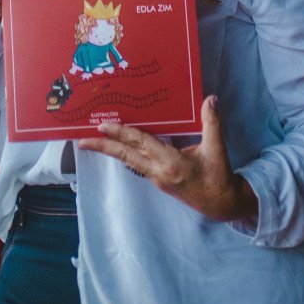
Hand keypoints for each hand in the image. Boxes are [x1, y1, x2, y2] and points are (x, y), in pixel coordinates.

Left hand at [77, 95, 257, 223]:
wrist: (222, 205)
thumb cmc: (218, 176)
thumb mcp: (217, 149)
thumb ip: (211, 122)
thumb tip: (210, 98)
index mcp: (170, 164)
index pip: (140, 144)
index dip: (120, 134)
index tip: (102, 126)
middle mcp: (158, 172)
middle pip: (125, 156)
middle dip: (103, 147)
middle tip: (81, 141)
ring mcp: (157, 179)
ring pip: (129, 162)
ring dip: (111, 151)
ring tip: (93, 141)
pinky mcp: (159, 181)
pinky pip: (137, 165)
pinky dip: (125, 154)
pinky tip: (119, 147)